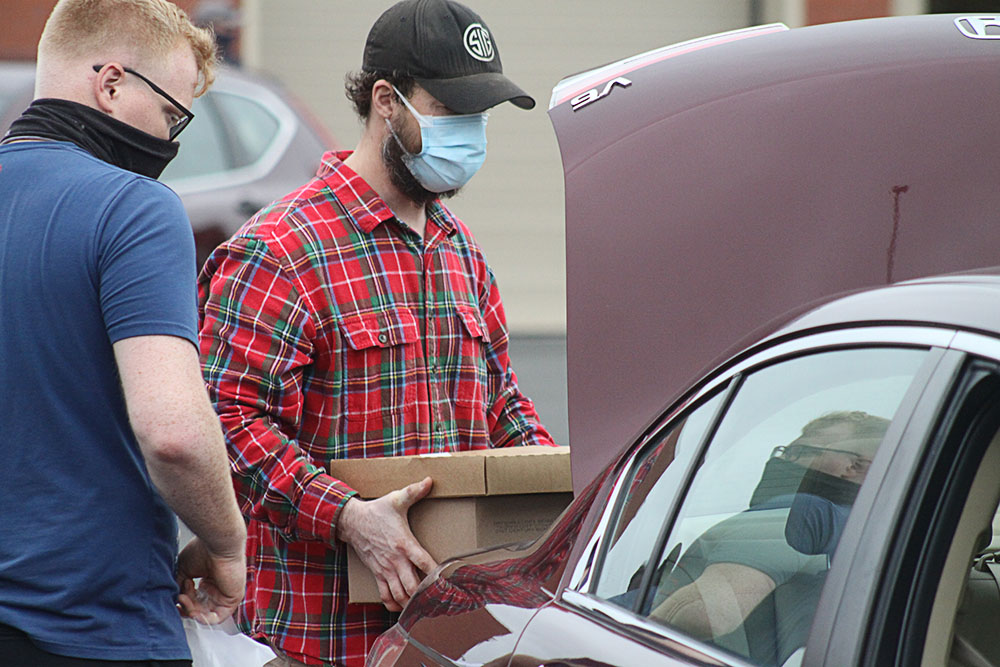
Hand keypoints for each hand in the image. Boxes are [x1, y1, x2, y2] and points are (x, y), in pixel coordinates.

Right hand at [175, 536, 246, 624]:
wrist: (217, 544)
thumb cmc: (203, 549)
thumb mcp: (183, 570)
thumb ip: (178, 585)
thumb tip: (172, 599)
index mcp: (208, 581)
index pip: (195, 600)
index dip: (183, 603)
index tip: (174, 599)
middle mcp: (217, 588)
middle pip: (199, 608)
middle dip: (186, 606)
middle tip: (180, 597)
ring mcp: (226, 593)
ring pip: (207, 614)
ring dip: (192, 611)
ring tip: (184, 599)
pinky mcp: (233, 598)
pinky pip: (219, 617)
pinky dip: (205, 619)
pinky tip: (194, 613)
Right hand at [338, 476, 437, 610]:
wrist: (352, 521)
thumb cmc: (377, 511)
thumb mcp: (396, 499)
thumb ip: (415, 491)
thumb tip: (430, 480)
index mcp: (404, 543)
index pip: (424, 562)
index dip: (436, 572)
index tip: (448, 578)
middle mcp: (395, 560)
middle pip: (412, 586)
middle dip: (425, 593)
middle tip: (438, 597)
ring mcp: (385, 569)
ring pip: (399, 595)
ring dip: (411, 601)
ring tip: (423, 604)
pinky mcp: (377, 574)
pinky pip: (384, 596)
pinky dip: (393, 604)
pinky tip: (402, 605)